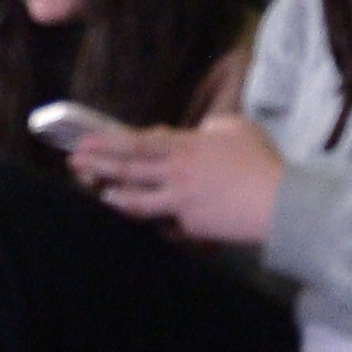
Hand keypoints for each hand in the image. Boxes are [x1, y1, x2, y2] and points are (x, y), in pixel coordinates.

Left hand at [72, 115, 285, 242]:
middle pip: (129, 167)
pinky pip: (165, 224)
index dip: (109, 140)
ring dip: (114, 195)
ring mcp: (180, 201)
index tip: (87, 139)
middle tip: (73, 161)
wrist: (277, 203)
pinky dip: (153, 222)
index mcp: (185, 146)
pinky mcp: (190, 226)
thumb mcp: (237, 128)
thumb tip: (201, 130)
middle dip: (98, 163)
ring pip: (138, 199)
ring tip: (96, 193)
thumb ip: (213, 125)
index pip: (138, 141)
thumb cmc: (260, 161)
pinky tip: (140, 222)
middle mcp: (176, 172)